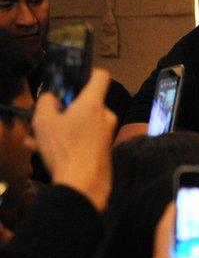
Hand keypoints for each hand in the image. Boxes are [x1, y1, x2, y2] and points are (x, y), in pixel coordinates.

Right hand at [30, 68, 116, 210]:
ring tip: (34, 137)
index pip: (100, 76)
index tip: (73, 78)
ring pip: (80, 124)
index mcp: (93, 104)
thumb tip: (52, 98)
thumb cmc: (64, 148)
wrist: (83, 185)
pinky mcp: (103, 151)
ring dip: (58, 128)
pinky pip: (82, 139)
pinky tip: (40, 150)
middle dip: (63, 109)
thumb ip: (46, 102)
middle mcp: (105, 117)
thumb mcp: (44, 121)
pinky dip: (65, 142)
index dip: (87, 72)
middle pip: (85, 104)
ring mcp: (106, 135)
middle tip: (43, 116)